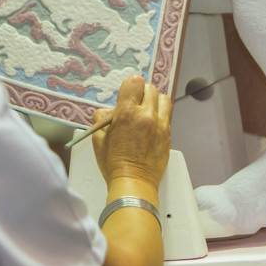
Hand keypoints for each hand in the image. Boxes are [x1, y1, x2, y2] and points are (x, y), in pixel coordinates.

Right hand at [91, 75, 171, 189]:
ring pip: (163, 99)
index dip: (129, 86)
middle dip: (141, 94)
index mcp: (127, 113)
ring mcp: (160, 125)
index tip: (127, 95)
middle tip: (134, 106)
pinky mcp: (168, 134)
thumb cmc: (114, 163)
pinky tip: (150, 127)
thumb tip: (111, 111)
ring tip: (146, 113)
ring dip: (154, 102)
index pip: (134, 82)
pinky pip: (167, 115)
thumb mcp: (97, 138)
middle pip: (150, 88)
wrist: (134, 183)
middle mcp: (146, 115)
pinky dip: (159, 116)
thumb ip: (102, 117)